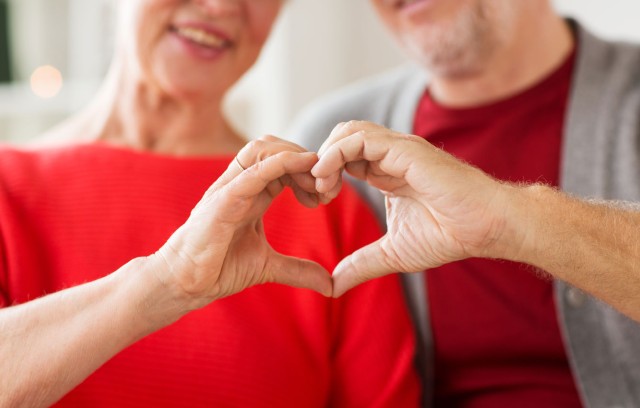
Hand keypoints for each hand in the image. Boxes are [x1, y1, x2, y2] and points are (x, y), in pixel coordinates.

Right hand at [155, 136, 332, 309]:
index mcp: (252, 193)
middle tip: (327, 187)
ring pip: (263, 148)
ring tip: (316, 182)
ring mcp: (230, 188)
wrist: (184, 283)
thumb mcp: (268, 267)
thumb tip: (329, 285)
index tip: (327, 194)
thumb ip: (298, 270)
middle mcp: (241, 184)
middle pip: (275, 146)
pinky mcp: (222, 200)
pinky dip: (281, 162)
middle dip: (306, 159)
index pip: (283, 162)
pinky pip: (252, 171)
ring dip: (296, 156)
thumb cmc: (218, 268)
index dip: (309, 170)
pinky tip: (303, 166)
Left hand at [313, 121, 515, 296]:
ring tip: (321, 185)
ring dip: (326, 155)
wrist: (485, 227)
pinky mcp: (405, 150)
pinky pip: (361, 139)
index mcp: (384, 172)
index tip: (317, 200)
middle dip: (320, 161)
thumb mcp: (393, 253)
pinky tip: (329, 178)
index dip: (324, 173)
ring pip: (348, 131)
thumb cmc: (448, 235)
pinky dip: (336, 153)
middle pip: (341, 137)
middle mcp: (389, 155)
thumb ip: (362, 264)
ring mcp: (397, 149)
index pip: (343, 156)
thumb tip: (333, 286)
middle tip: (317, 193)